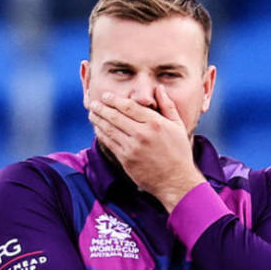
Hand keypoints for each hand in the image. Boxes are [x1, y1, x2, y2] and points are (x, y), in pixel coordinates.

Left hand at [87, 86, 205, 210]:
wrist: (176, 181)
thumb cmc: (179, 153)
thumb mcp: (178, 126)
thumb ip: (167, 106)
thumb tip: (159, 88)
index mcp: (155, 123)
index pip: (129, 106)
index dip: (114, 99)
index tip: (105, 96)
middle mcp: (142, 134)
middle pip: (115, 116)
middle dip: (101, 108)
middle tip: (93, 103)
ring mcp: (132, 147)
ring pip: (109, 129)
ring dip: (98, 120)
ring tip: (92, 113)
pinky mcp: (126, 160)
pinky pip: (110, 143)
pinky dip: (101, 134)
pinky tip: (98, 129)